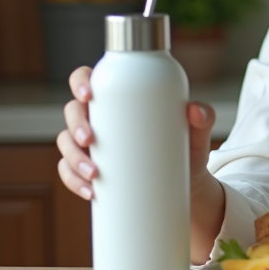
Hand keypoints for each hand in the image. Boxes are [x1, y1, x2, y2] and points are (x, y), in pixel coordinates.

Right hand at [56, 65, 225, 262]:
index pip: (88, 78)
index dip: (80, 82)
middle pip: (72, 111)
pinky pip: (69, 173)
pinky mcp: (90, 169)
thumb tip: (195, 111)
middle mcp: (100, 117)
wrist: (185, 184)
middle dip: (75, 125)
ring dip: (73, 158)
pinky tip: (89, 191)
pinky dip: (74, 182)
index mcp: (120, 97)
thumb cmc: (187, 147)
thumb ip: (203, 117)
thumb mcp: (196, 132)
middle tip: (89, 140)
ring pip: (66, 144)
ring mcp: (92, 144)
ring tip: (94, 174)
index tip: (88, 95)